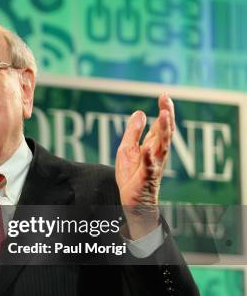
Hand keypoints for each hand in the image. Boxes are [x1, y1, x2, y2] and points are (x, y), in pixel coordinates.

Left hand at [115, 94, 174, 238]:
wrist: (132, 201)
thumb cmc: (132, 176)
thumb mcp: (127, 149)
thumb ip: (133, 132)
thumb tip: (140, 112)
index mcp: (152, 146)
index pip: (160, 125)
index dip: (164, 110)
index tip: (164, 95)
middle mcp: (157, 154)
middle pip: (165, 132)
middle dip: (167, 116)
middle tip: (166, 101)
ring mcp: (153, 165)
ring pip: (162, 147)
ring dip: (163, 132)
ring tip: (164, 116)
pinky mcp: (146, 177)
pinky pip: (149, 167)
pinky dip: (149, 157)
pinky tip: (148, 148)